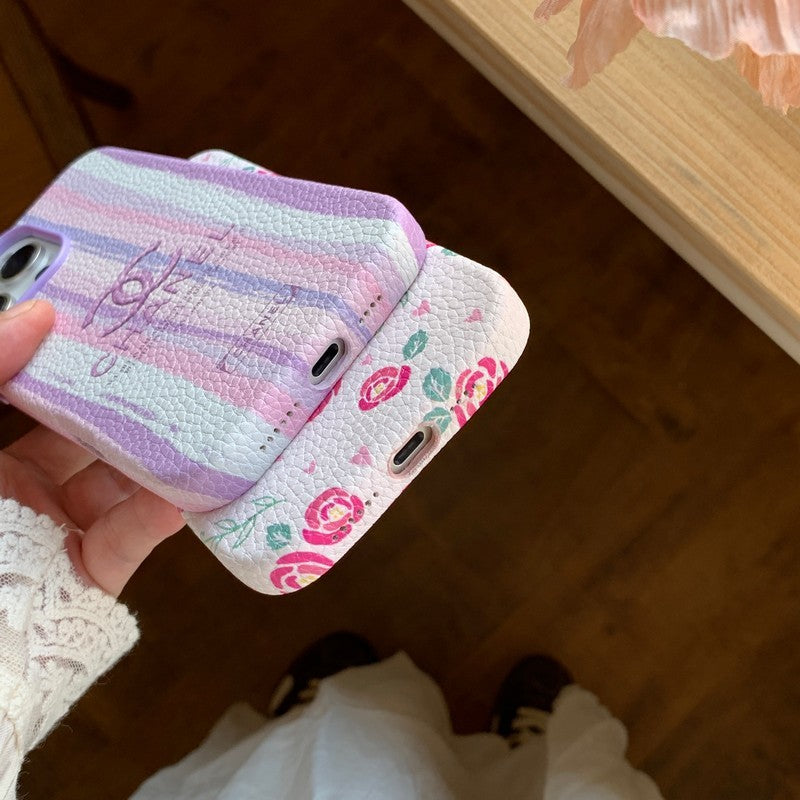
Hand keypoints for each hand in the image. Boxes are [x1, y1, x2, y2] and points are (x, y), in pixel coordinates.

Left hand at [0, 300, 184, 595]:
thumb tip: (42, 312)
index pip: (45, 398)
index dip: (81, 362)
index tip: (124, 325)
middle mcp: (27, 490)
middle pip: (95, 437)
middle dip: (135, 403)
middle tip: (184, 363)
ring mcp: (61, 533)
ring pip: (123, 485)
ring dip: (160, 457)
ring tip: (201, 420)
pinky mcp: (89, 577)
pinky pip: (129, 541)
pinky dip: (156, 518)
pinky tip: (182, 493)